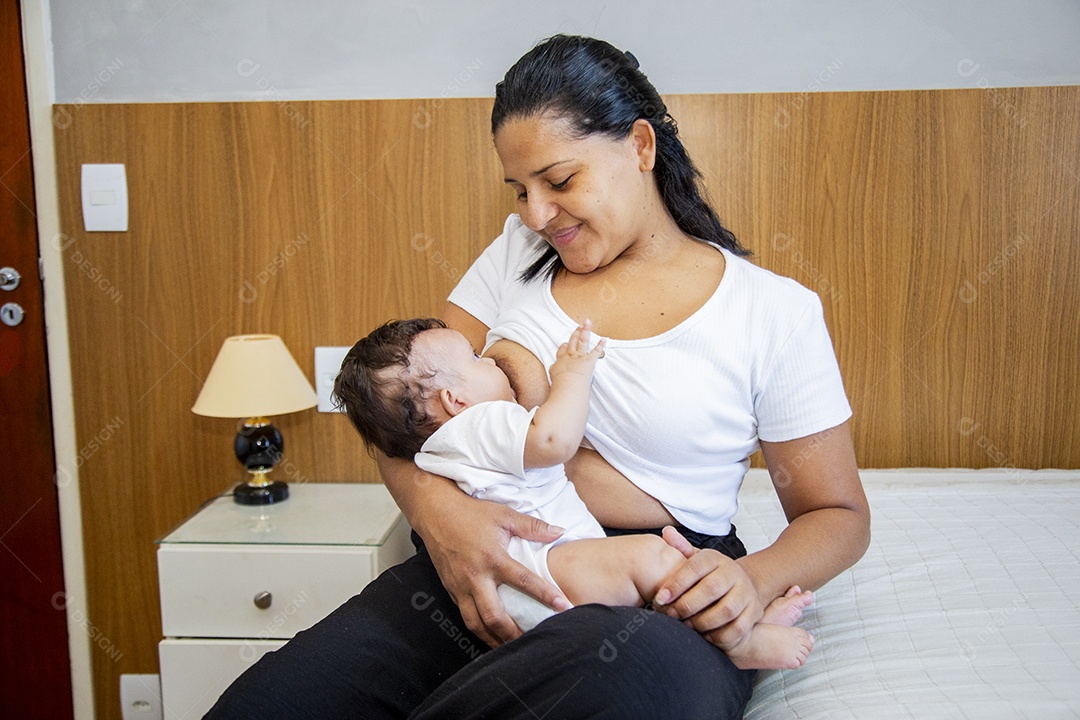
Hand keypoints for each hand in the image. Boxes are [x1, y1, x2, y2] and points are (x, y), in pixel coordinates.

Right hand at [421, 491, 569, 646]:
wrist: (436, 513)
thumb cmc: (471, 513)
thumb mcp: (504, 515)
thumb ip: (532, 526)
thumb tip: (559, 531)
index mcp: (493, 558)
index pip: (523, 581)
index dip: (545, 595)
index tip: (563, 607)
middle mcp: (476, 577)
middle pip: (494, 616)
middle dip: (513, 634)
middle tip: (532, 642)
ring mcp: (460, 586)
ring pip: (476, 624)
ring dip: (493, 639)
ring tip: (511, 647)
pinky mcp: (451, 590)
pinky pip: (465, 616)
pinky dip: (479, 628)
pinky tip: (491, 633)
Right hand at [549, 320, 605, 382]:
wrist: (568, 384)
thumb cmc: (560, 385)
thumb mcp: (553, 380)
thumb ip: (555, 378)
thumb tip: (555, 385)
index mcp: (560, 361)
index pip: (561, 351)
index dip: (564, 346)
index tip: (565, 343)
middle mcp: (569, 356)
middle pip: (572, 342)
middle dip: (575, 333)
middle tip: (578, 327)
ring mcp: (580, 357)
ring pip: (582, 341)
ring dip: (585, 331)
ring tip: (587, 324)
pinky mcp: (589, 360)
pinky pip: (596, 351)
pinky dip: (601, 345)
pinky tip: (603, 340)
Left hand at [653, 526, 765, 651]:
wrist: (746, 584)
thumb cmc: (711, 575)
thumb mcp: (697, 559)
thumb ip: (681, 549)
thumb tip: (666, 532)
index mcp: (715, 558)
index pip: (695, 567)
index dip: (676, 584)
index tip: (660, 598)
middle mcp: (733, 573)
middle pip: (711, 589)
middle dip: (687, 605)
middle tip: (670, 615)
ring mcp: (746, 593)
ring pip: (725, 611)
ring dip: (702, 622)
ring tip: (686, 626)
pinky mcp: (754, 613)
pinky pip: (737, 629)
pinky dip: (718, 636)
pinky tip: (704, 635)